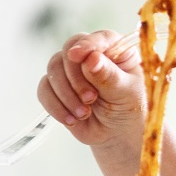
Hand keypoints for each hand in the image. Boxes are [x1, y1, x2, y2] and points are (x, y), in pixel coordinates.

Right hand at [37, 31, 144, 148]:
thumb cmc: (131, 111)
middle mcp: (91, 56)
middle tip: (90, 99)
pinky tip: (71, 119)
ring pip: (53, 69)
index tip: (76, 55)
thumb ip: (109, 76)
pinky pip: (44, 90)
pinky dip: (55, 106)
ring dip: (66, 94)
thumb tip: (91, 58)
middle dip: (75, 78)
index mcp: (116, 51)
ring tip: (84, 113)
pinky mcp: (58, 89)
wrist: (119, 136)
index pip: (99, 39)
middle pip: (69, 52)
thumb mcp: (127, 94)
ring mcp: (72, 71)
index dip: (87, 45)